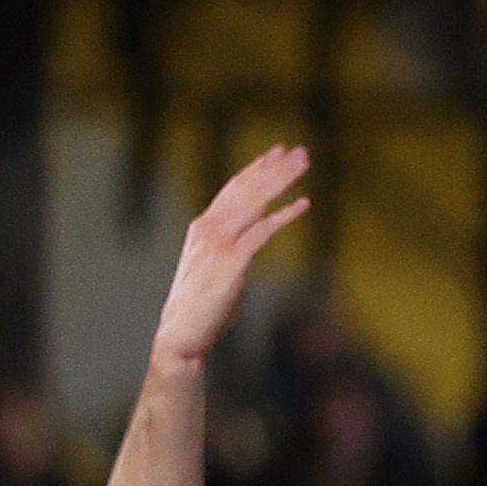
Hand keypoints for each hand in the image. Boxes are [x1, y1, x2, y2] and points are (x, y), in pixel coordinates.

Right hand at [153, 148, 311, 372]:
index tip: (277, 153)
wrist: (182, 334)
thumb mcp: (217, 268)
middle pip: (246, 188)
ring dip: (281, 181)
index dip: (256, 169)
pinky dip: (283, 215)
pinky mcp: (232, 262)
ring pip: (254, 202)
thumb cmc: (202, 307)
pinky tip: (305, 204)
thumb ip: (232, 249)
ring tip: (304, 164)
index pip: (233, 189)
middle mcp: (209, 227)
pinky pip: (262, 231)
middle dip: (274, 168)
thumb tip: (251, 241)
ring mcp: (219, 243)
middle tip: (300, 151)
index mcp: (204, 227)